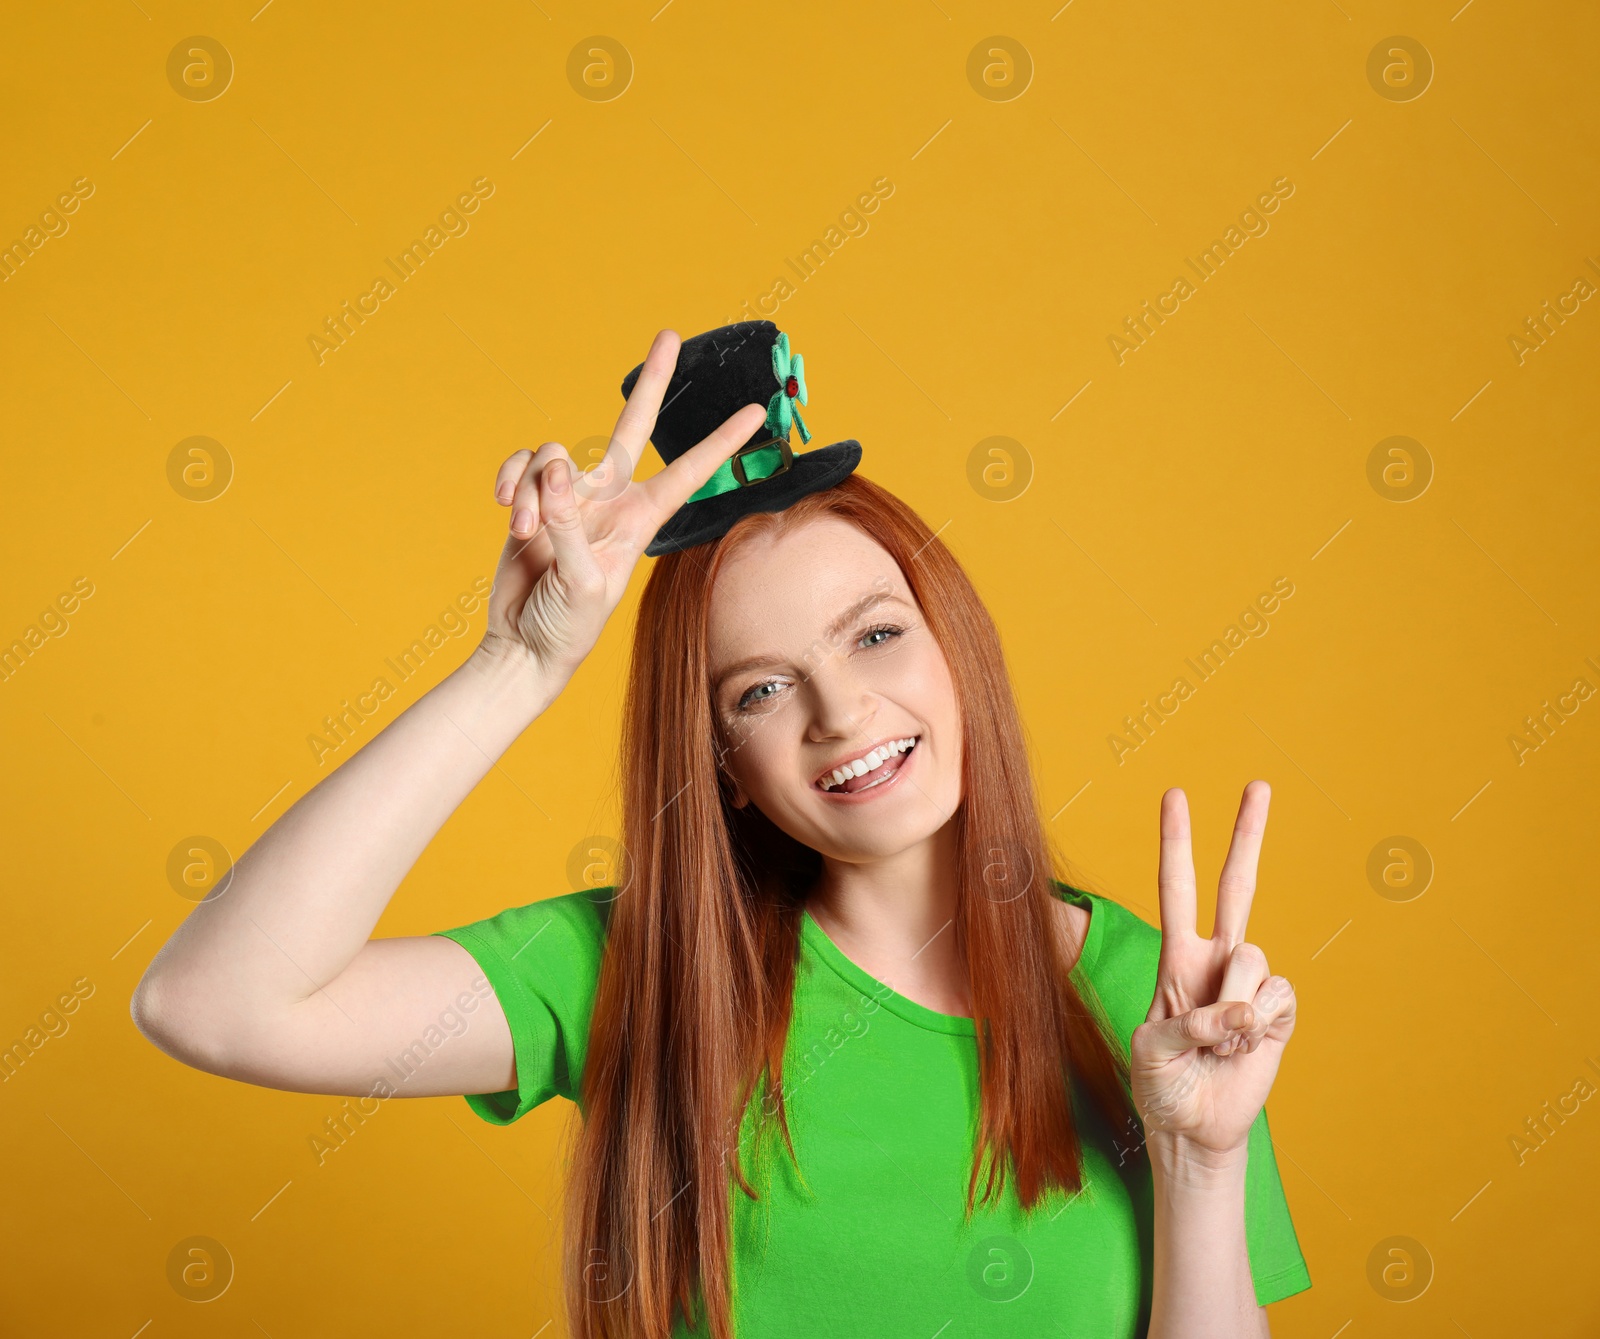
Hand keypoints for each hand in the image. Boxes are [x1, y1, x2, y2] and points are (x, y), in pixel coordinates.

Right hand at [478, 329, 766, 682]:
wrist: (523, 647)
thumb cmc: (566, 627)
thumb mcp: (582, 582)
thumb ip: (568, 523)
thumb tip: (555, 470)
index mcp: (640, 521)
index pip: (688, 473)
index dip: (721, 443)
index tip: (757, 414)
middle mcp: (609, 501)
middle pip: (632, 427)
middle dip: (652, 383)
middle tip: (670, 334)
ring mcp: (568, 498)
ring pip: (554, 455)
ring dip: (533, 490)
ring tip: (525, 532)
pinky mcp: (530, 500)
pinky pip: (521, 465)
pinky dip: (510, 482)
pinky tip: (505, 511)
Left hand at [1128, 781, 1298, 1165]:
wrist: (1194, 1128)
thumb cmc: (1162, 1085)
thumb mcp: (1149, 1051)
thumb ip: (1188, 1024)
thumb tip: (1240, 1013)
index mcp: (1177, 956)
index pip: (1177, 887)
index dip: (1176, 842)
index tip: (1176, 794)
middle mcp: (1216, 960)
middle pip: (1236, 885)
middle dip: (1247, 834)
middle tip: (1259, 783)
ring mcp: (1250, 985)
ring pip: (1253, 956)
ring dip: (1233, 1004)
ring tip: (1217, 1042)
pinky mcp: (1278, 1013)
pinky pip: (1276, 998)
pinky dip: (1256, 1025)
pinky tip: (1244, 1049)